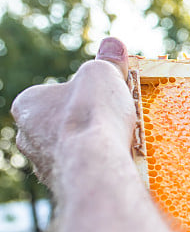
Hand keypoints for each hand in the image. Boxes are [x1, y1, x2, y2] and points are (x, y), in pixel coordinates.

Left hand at [11, 37, 135, 187]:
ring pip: (71, 150)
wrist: (96, 165)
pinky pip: (82, 172)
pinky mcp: (63, 187)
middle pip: (61, 124)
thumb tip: (113, 43)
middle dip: (85, 122)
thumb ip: (106, 60)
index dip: (83, 93)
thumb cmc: (92, 115)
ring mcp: (44, 166)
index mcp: (27, 106)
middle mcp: (27, 138)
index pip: (55, 94)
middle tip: (113, 118)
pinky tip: (117, 162)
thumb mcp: (102, 74)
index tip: (104, 96)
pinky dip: (98, 166)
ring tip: (121, 141)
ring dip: (92, 146)